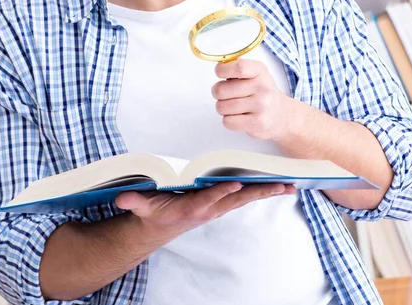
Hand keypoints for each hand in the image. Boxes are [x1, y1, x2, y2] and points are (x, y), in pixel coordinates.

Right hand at [115, 182, 295, 244]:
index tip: (235, 184)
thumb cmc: (153, 213)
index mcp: (191, 208)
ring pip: (244, 198)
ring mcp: (216, 207)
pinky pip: (242, 197)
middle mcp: (208, 209)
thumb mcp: (141, 208)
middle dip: (259, 192)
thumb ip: (134, 202)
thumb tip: (122, 199)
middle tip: (282, 185)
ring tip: (289, 185)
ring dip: (266, 192)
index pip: (208, 199)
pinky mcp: (219, 204)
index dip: (220, 192)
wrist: (158, 228)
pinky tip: (275, 186)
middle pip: (237, 199)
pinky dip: (259, 191)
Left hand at [212, 58, 295, 141]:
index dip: (222, 70)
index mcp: (260, 71)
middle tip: (224, 94)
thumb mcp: (254, 73)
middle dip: (217, 92)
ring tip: (233, 106)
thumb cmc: (260, 92)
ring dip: (222, 107)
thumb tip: (219, 68)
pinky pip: (228, 122)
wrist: (280, 115)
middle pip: (222, 90)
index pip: (238, 67)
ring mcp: (261, 106)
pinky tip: (238, 117)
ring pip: (222, 107)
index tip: (219, 72)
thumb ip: (236, 69)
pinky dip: (228, 120)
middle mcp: (263, 87)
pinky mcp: (258, 123)